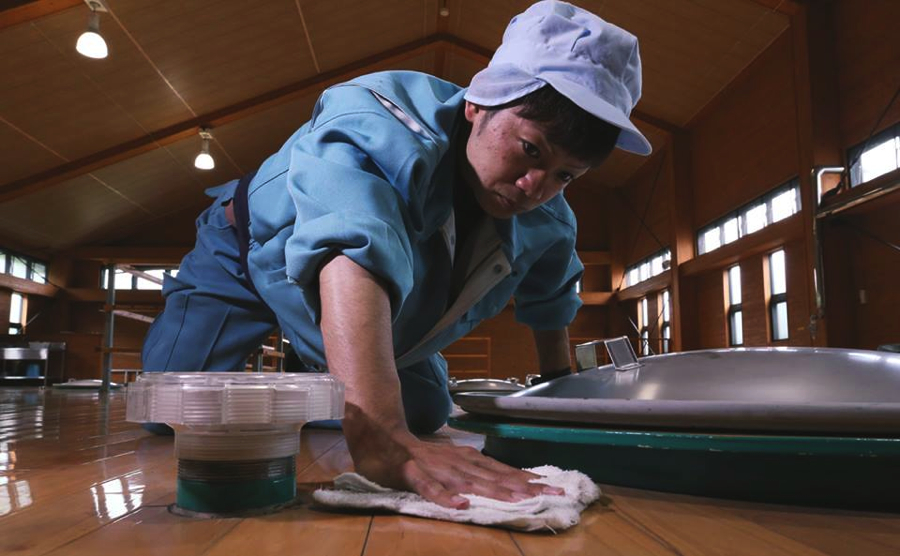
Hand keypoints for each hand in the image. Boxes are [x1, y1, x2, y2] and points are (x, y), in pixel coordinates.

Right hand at [344, 407, 563, 508]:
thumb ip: (476, 472)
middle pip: (494, 476)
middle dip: (524, 486)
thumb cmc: (421, 456)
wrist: (382, 439)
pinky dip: (445, 496)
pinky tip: (459, 506)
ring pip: (469, 481)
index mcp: (468, 459)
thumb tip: (509, 482)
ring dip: (494, 491)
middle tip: (551, 494)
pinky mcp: (412, 473)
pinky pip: (429, 487)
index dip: (528, 480)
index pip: (503, 470)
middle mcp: (457, 462)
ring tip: (518, 501)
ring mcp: (436, 467)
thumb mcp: (453, 462)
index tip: (554, 488)